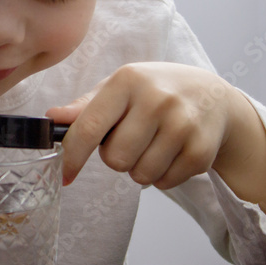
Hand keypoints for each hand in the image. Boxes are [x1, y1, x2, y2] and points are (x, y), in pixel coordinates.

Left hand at [47, 62, 265, 228]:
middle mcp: (157, 99)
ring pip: (140, 175)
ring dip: (140, 168)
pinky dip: (162, 176)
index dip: (72, 157)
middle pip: (115, 159)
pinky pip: (164, 183)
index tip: (65, 176)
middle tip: (132, 139)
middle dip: (117, 157)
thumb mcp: (120, 88)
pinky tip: (172, 152)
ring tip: (153, 144)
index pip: (90, 128)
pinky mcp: (201, 149)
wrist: (213, 96)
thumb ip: (85, 107)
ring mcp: (182, 124)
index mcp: (128, 80)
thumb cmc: (156, 91)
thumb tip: (52, 118)